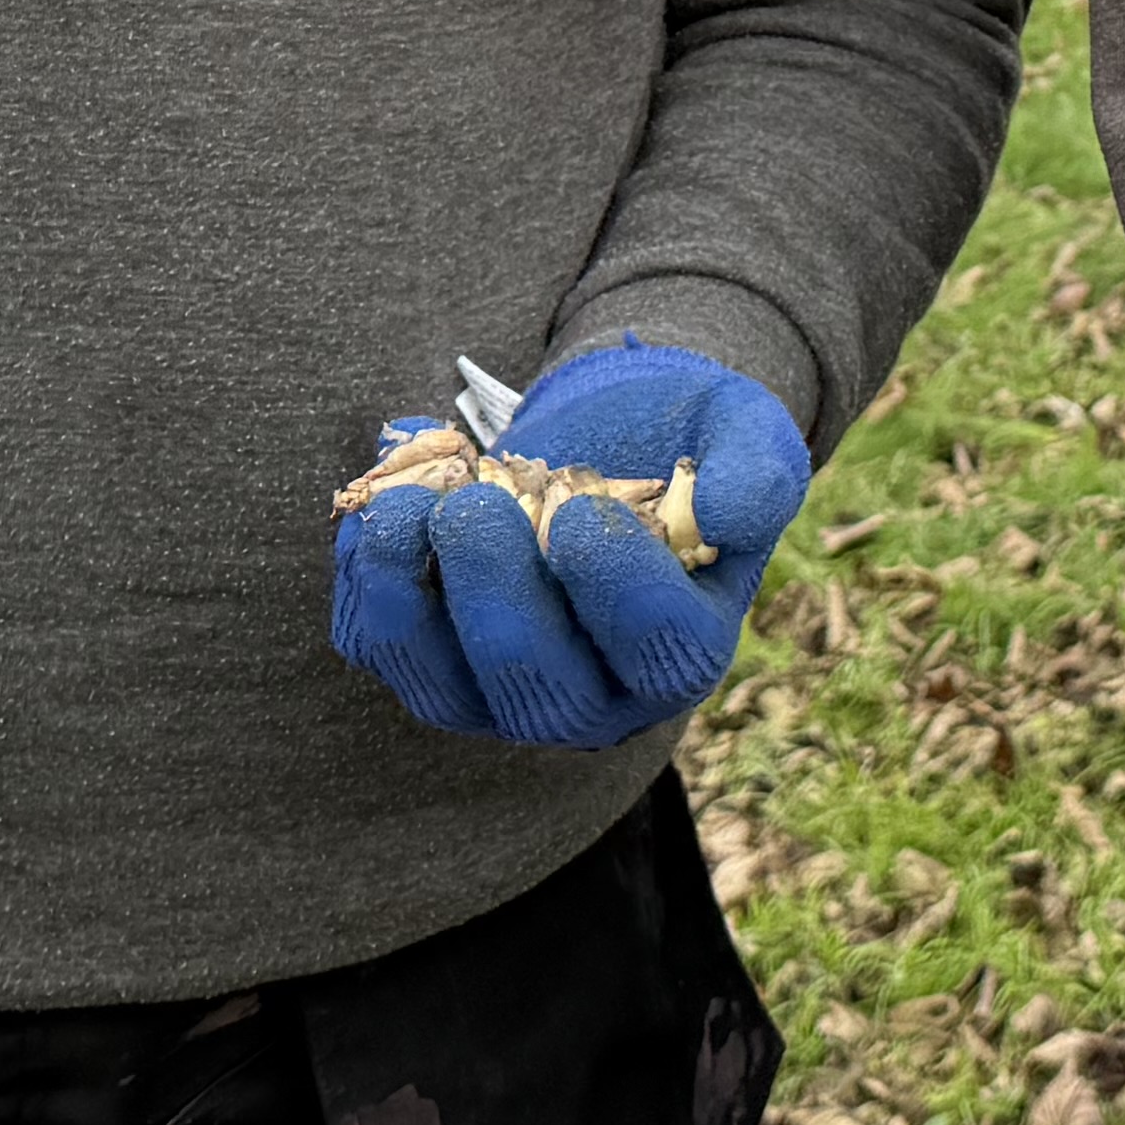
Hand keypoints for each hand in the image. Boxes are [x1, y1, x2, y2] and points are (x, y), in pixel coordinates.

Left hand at [331, 339, 813, 750]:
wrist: (602, 430)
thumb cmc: (679, 436)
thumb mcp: (741, 429)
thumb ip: (757, 471)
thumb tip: (731, 514)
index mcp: (686, 648)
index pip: (659, 654)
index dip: (616, 594)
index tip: (581, 512)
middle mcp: (597, 695)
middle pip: (542, 690)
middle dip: (497, 599)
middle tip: (474, 506)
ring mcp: (504, 693)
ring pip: (446, 690)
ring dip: (410, 604)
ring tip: (400, 510)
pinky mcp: (433, 664)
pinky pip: (384, 651)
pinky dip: (367, 589)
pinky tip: (375, 513)